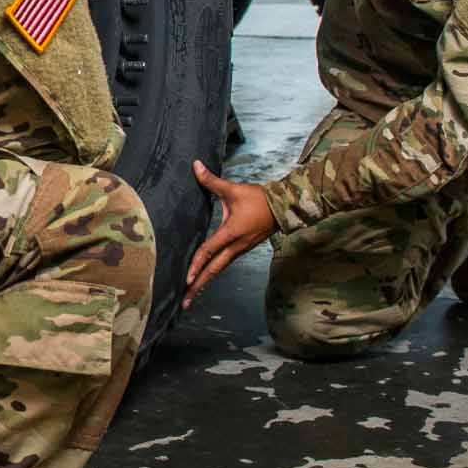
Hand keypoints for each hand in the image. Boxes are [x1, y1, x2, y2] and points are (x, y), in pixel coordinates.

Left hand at [183, 159, 277, 309]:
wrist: (284, 207)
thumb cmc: (258, 198)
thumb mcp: (234, 189)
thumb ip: (212, 181)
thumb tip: (195, 166)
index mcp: (231, 233)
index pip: (210, 251)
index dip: (197, 264)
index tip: (186, 279)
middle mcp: (235, 246)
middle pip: (214, 270)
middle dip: (198, 286)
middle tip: (184, 301)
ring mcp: (240, 250)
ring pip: (219, 269)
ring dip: (205, 282)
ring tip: (190, 296)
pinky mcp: (243, 250)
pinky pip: (225, 264)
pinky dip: (213, 274)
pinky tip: (204, 279)